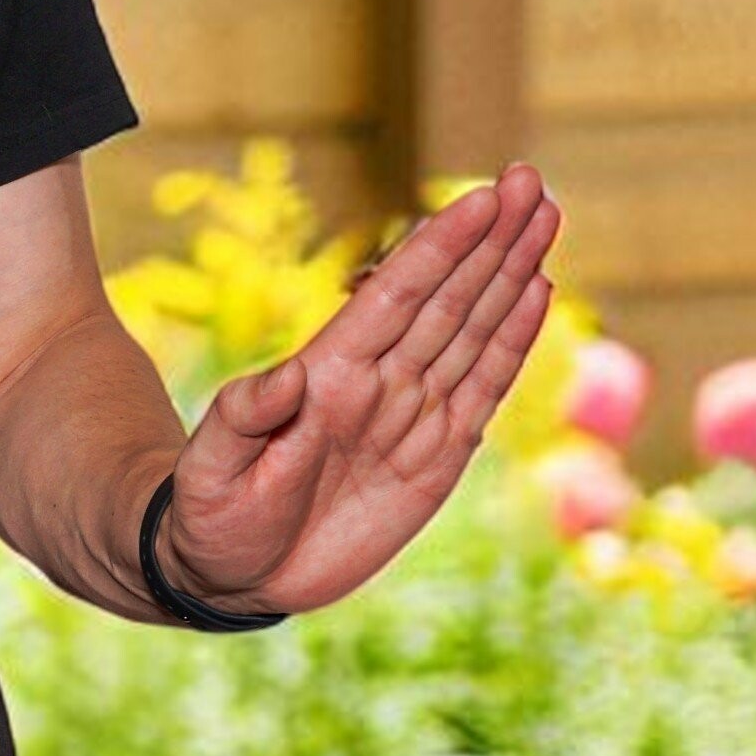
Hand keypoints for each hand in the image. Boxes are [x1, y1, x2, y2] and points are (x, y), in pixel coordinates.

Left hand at [152, 164, 560, 617]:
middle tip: (530, 179)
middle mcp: (377, 383)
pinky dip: (513, 340)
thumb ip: (242, 420)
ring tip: (545, 214)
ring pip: (473, 330)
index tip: (480, 199)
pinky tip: (538, 289)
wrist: (231, 576)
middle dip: (490, 239)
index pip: (396, 296)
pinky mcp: (437, 458)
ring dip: (511, 272)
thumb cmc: (211, 518)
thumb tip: (284, 376)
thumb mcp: (210, 472)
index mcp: (327, 376)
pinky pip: (483, 388)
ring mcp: (410, 415)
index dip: (439, 248)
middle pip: (445, 297)